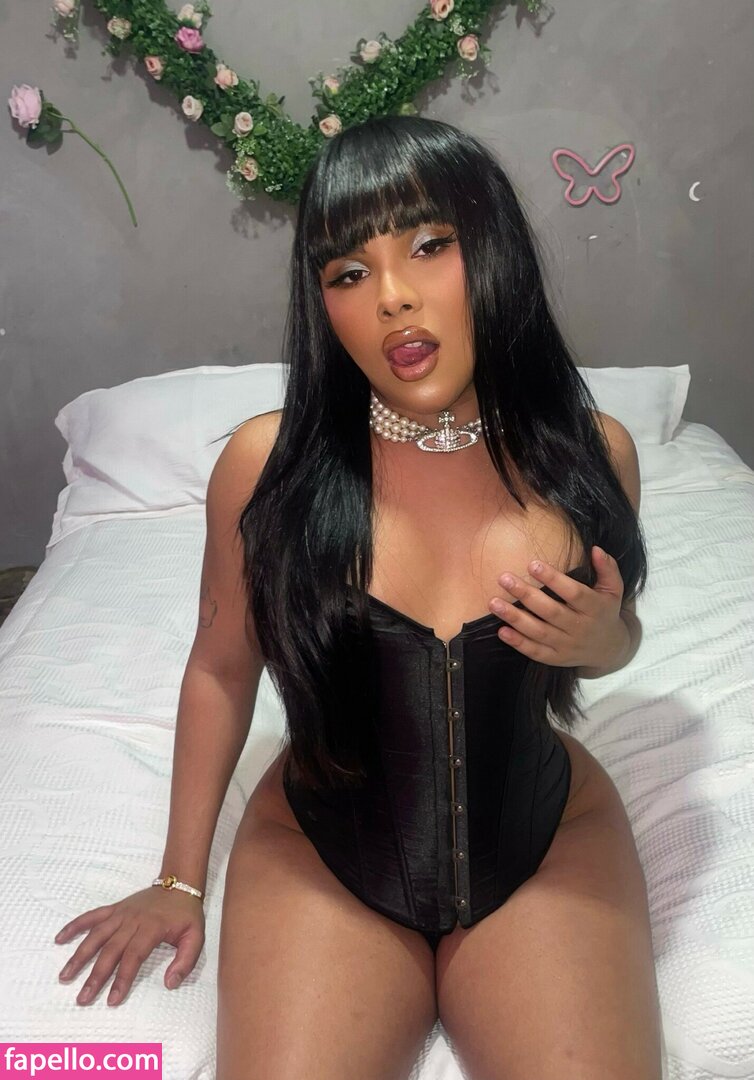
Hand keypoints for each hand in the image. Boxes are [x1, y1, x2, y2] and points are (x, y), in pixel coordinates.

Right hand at [54, 886, 204, 1005]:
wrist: (178, 883)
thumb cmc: (186, 914)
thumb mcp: (195, 937)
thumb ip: (185, 962)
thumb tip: (170, 984)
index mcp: (152, 928)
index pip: (133, 957)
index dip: (122, 979)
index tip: (112, 1000)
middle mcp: (132, 921)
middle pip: (110, 950)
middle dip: (95, 976)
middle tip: (83, 998)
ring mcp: (120, 913)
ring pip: (96, 935)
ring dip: (79, 955)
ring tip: (65, 976)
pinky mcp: (114, 908)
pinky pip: (91, 916)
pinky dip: (75, 926)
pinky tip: (60, 939)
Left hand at [489, 545, 629, 668]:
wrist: (609, 649)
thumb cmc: (605, 611)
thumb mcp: (614, 590)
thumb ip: (607, 569)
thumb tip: (596, 549)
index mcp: (595, 608)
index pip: (573, 593)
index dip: (553, 579)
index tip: (532, 564)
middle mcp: (580, 628)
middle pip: (551, 612)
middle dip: (526, 595)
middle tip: (504, 578)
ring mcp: (567, 646)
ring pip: (539, 633)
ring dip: (515, 618)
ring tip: (494, 603)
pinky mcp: (556, 659)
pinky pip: (536, 652)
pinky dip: (518, 643)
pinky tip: (501, 631)